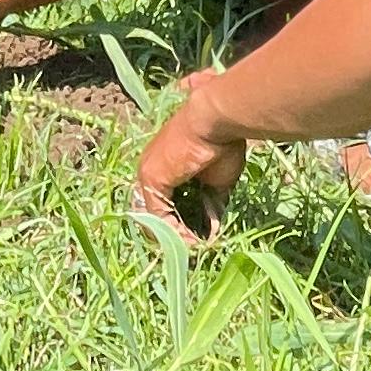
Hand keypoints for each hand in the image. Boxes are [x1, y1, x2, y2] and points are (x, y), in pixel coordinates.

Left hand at [134, 70, 247, 234]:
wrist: (216, 120)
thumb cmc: (222, 142)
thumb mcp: (218, 180)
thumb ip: (212, 202)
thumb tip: (212, 227)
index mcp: (167, 168)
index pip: (167, 204)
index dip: (181, 224)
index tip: (198, 238)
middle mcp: (152, 170)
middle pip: (158, 212)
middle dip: (176, 234)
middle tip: (194, 249)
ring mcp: (149, 174)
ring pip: (156, 216)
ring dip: (176, 237)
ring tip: (194, 250)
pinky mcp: (152, 179)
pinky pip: (159, 215)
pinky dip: (174, 233)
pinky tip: (191, 244)